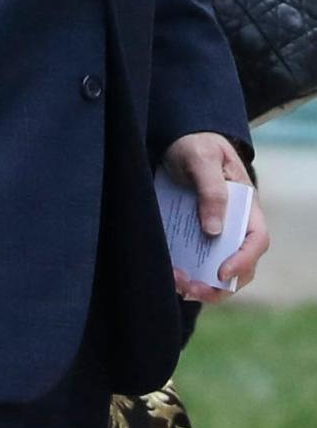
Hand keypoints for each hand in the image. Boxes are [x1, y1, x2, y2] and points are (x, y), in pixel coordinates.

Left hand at [161, 132, 268, 301]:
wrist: (177, 137)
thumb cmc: (194, 143)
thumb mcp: (201, 158)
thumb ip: (211, 190)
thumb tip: (214, 230)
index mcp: (246, 205)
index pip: (256, 239)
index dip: (243, 260)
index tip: (221, 273)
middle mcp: (235, 223)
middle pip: (241, 264)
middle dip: (221, 284)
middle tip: (194, 289)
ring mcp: (217, 230)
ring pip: (220, 269)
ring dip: (204, 285)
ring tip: (180, 286)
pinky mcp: (196, 233)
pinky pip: (198, 260)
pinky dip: (189, 273)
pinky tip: (171, 275)